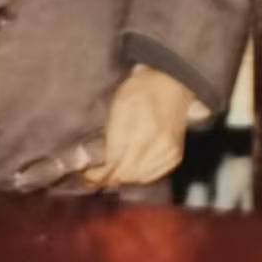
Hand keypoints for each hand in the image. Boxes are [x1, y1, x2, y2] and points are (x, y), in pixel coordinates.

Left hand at [85, 66, 194, 189]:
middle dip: (108, 176)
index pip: (114, 165)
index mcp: (140, 132)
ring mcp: (169, 152)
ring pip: (139, 178)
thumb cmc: (139, 91)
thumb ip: (108, 137)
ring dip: (124, 177)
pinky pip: (153, 175)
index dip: (97, 174)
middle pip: (126, 175)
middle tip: (96, 173)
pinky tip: (133, 164)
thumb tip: (95, 164)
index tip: (86, 174)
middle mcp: (157, 146)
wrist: (170, 83)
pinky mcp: (175, 156)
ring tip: (113, 169)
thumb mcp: (117, 108)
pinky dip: (140, 175)